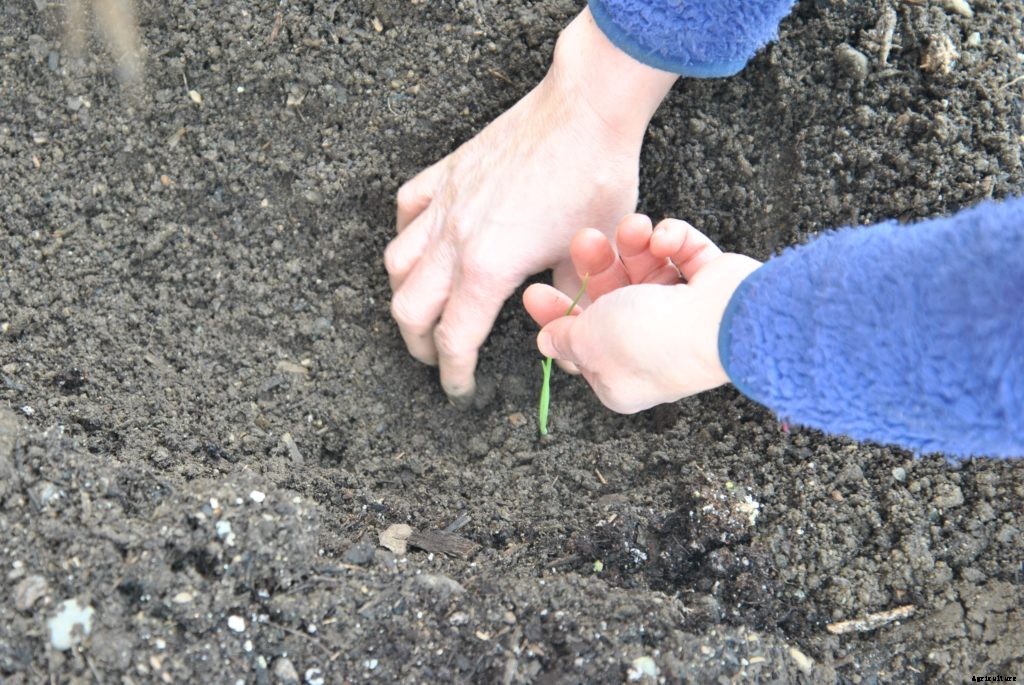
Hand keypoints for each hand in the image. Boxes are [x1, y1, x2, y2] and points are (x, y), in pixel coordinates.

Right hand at [385, 8, 676, 403]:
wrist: (586, 110)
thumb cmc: (597, 177)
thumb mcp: (592, 255)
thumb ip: (567, 299)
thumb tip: (563, 326)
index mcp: (490, 268)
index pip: (455, 339)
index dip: (454, 374)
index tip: (460, 388)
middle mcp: (456, 239)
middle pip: (409, 310)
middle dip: (419, 345)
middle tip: (438, 357)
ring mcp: (446, 203)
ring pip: (397, 263)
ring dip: (405, 295)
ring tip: (423, 308)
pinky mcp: (447, 173)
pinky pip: (407, 210)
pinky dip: (407, 235)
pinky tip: (423, 244)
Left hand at [523, 215, 761, 413]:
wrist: (724, 319)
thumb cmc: (653, 339)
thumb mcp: (589, 341)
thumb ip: (566, 338)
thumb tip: (548, 341)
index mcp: (623, 373)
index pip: (583, 342)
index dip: (557, 316)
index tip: (535, 291)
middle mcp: (653, 346)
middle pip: (612, 297)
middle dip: (595, 266)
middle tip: (582, 239)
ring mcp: (684, 313)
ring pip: (646, 268)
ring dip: (634, 243)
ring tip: (633, 228)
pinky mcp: (711, 281)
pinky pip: (682, 250)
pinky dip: (672, 238)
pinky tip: (665, 239)